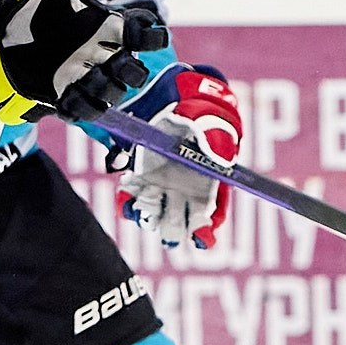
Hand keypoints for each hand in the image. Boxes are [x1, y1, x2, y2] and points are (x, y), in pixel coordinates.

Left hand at [0, 0, 153, 122]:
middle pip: (133, 71)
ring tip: (85, 81)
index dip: (152, 36)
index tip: (146, 34)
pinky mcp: (64, 94)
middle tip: (115, 63)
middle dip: (131, 71)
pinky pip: (83, 109)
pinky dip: (79, 108)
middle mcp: (99, 53)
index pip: (141, 33)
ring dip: (106, 91)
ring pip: (112, 94)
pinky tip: (63, 99)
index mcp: (103, 27)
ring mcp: (84, 76)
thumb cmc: (26, 9)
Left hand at [117, 66, 240, 248]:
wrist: (180, 107)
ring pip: (151, 217)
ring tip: (143, 204)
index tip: (199, 237)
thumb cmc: (204, 123)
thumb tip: (219, 163)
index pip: (206, 224)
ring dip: (146, 216)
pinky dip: (126, 201)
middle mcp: (181, 198)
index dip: (203, 236)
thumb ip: (218, 148)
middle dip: (171, 229)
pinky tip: (128, 191)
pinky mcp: (138, 181)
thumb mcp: (215, 133)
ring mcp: (159, 191)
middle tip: (166, 222)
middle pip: (175, 227)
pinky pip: (130, 201)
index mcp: (206, 193)